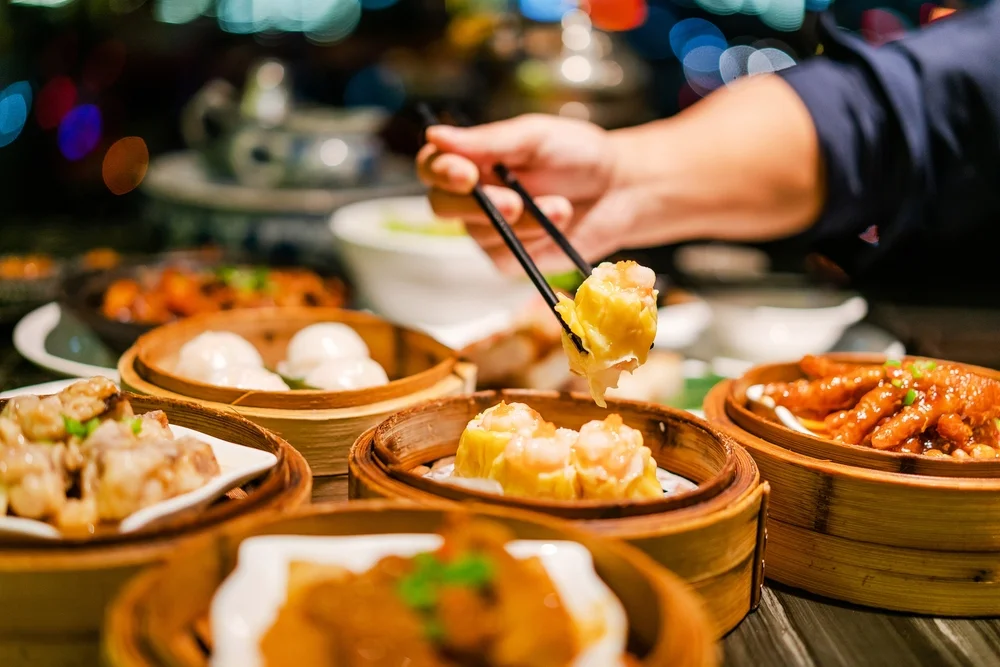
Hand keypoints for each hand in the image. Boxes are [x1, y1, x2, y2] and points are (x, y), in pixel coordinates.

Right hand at [417, 114, 635, 272]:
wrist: (620, 190)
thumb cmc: (578, 155)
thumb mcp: (535, 137)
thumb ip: (488, 141)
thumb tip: (433, 135)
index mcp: (473, 159)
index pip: (432, 166)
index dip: (441, 171)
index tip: (465, 174)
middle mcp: (473, 196)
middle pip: (440, 205)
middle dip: (478, 204)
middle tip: (516, 202)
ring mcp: (489, 230)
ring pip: (479, 233)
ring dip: (522, 221)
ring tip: (561, 206)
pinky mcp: (510, 259)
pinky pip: (504, 256)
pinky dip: (533, 240)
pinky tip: (558, 224)